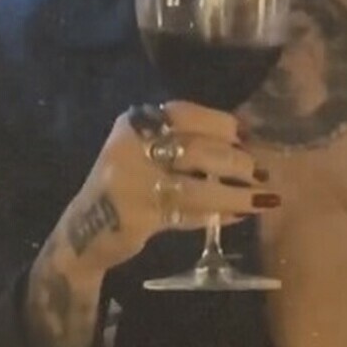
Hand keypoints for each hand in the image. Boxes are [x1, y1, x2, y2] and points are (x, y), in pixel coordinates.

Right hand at [54, 101, 275, 281]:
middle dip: (236, 161)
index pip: (184, 113)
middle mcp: (130, 148)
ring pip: (197, 187)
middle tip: (261, 172)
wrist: (82, 233)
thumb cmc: (126, 187)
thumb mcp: (143, 153)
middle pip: (197, 149)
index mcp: (134, 124)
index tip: (246, 135)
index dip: (221, 123)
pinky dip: (217, 215)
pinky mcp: (136, 218)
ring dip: (235, 194)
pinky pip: (187, 214)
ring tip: (264, 198)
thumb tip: (242, 142)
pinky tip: (238, 216)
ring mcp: (132, 184)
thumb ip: (181, 142)